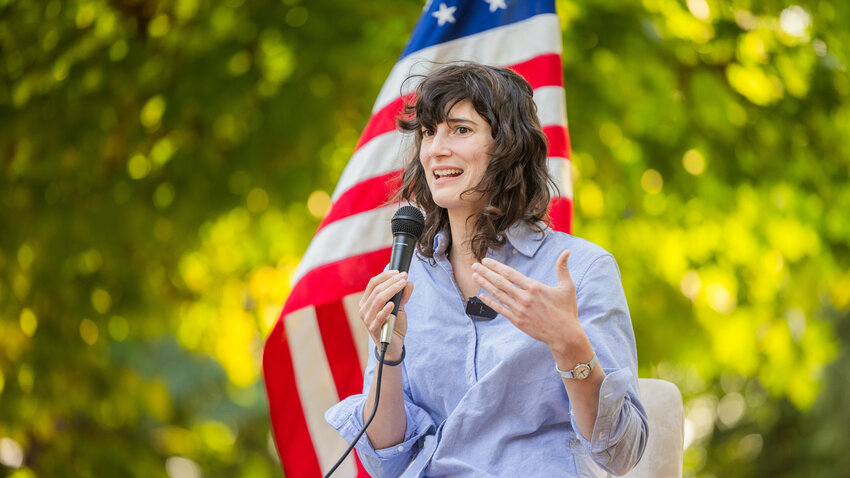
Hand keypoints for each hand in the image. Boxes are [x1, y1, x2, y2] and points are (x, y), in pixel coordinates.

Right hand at [359, 270, 413, 357]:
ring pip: (378, 300)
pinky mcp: (373, 329)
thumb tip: (409, 282)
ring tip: (403, 284)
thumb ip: (402, 296)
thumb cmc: (394, 325)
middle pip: (376, 290)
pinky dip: (386, 309)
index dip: (385, 275)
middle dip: (391, 281)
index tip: (398, 272)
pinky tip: (393, 304)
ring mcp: (367, 320)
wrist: (394, 346)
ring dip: (392, 290)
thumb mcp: (399, 308)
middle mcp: (364, 309)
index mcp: (367, 301)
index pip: (373, 283)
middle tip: (404, 276)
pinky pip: (378, 317)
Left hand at [471, 250, 588, 358]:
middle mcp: (524, 298)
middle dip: (486, 272)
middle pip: (500, 282)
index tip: (486, 261)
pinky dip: (490, 302)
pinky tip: (481, 295)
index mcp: (534, 287)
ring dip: (485, 284)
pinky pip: (501, 309)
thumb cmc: (567, 310)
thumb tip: (567, 251)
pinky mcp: (517, 321)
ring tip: (474, 276)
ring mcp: (520, 310)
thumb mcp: (567, 287)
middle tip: (474, 265)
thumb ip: (563, 268)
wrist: (565, 335)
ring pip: (498, 294)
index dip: (496, 266)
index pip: (510, 273)